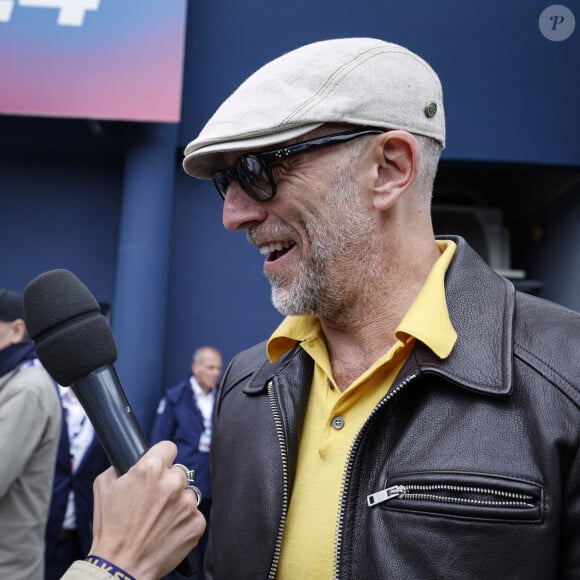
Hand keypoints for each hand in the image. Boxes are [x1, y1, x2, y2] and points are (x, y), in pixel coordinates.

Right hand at [89, 441, 205, 579]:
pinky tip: (168, 530)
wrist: (121, 566)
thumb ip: (120, 467)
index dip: (161, 456)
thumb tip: (127, 460)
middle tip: (154, 499)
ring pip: (188, 492)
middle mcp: (172, 483)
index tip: (159, 465)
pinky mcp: (197, 523)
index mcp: (150, 469)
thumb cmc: (111, 529)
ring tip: (160, 518)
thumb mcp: (104, 488)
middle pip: (179, 471)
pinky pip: (194, 514)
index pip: (168, 447)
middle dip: (168, 482)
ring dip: (178, 501)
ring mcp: (187, 504)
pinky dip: (184, 520)